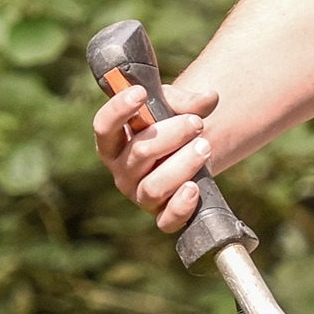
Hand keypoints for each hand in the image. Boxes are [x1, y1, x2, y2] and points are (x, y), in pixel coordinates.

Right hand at [91, 76, 222, 235]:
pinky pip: (166, 220)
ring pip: (154, 186)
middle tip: (196, 122)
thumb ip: (187, 101)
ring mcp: (139, 195)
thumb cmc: (170, 126)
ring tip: (204, 146)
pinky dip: (180, 206)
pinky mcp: (161, 215)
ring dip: (183, 164)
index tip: (140, 93)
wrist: (186, 154)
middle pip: (139, 153)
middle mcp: (121, 171)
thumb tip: (209, 99)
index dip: (118, 110)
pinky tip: (193, 188)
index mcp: (113, 142)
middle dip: (172, 134)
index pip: (104, 126)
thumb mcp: (172, 106)